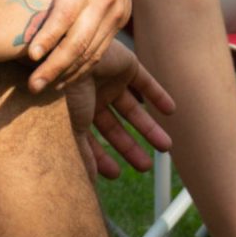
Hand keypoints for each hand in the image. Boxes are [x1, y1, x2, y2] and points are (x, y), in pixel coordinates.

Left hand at [0, 0, 129, 91]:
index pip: (66, 11)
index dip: (49, 35)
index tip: (31, 56)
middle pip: (80, 39)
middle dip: (56, 66)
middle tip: (33, 85)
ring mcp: (117, 9)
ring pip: (92, 50)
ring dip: (68, 72)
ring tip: (42, 86)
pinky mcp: (121, 19)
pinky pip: (101, 50)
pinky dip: (82, 68)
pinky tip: (62, 79)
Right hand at [63, 42, 174, 178]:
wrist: (69, 54)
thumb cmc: (64, 93)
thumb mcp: (72, 129)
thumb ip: (82, 153)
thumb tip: (89, 182)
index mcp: (75, 112)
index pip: (91, 140)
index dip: (102, 157)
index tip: (116, 174)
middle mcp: (92, 96)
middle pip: (114, 127)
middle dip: (130, 147)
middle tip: (146, 167)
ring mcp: (109, 80)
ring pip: (132, 108)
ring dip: (149, 128)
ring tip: (166, 147)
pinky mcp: (126, 64)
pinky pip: (146, 82)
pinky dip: (158, 96)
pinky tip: (171, 111)